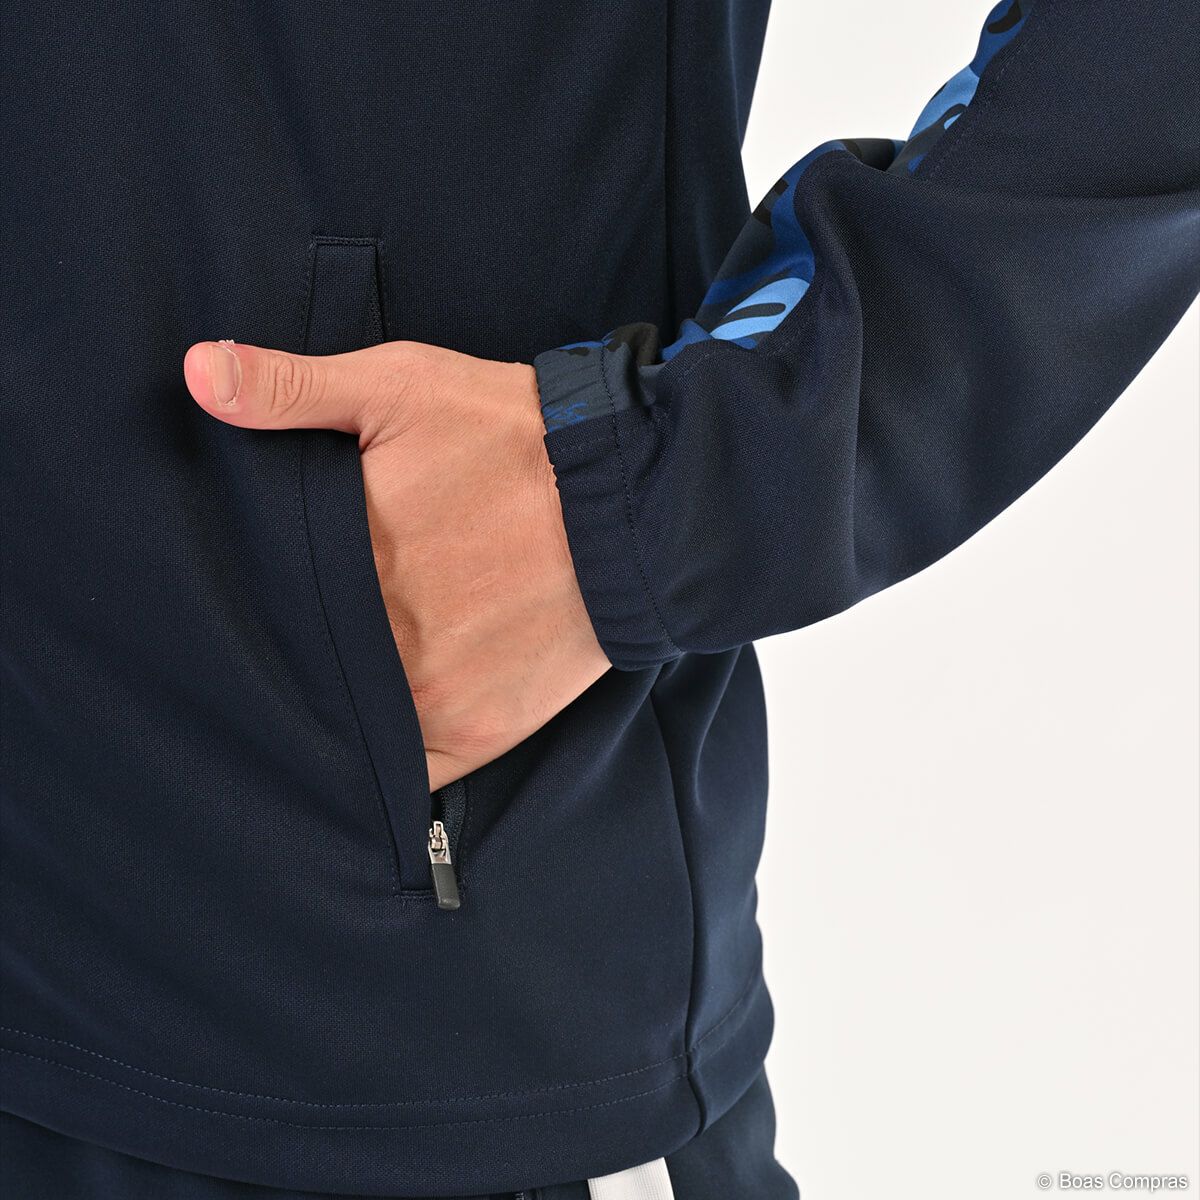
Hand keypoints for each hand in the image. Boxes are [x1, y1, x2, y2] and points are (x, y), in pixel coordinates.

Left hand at [183, 338, 608, 789]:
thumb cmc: (516, 438)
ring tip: (336, 682)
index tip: (250, 596)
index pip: (264, 601)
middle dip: (294, 652)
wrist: (635, 502)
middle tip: (299, 636)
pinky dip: (387, 762)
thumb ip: (294, 390)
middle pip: (303, 665)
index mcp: (348, 558)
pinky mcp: (478, 730)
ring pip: (347, 723)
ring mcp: (430, 694)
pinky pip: (409, 771)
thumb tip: (194, 375)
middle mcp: (381, 640)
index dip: (250, 602)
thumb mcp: (401, 388)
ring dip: (335, 708)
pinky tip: (381, 730)